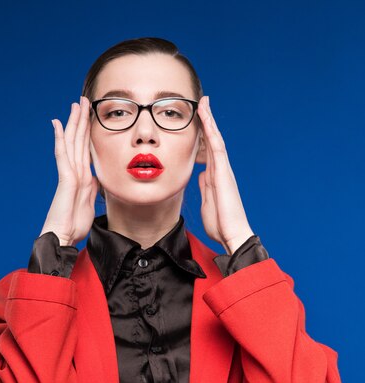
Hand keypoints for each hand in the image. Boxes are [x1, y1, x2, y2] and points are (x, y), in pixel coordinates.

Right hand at [40, 96, 98, 245]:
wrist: (64, 236)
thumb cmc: (74, 224)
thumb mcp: (89, 202)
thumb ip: (92, 187)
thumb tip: (96, 177)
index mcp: (82, 177)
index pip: (85, 148)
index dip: (87, 132)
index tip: (90, 116)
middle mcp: (74, 172)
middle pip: (77, 141)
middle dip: (80, 120)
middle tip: (83, 101)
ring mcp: (68, 174)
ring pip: (70, 142)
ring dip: (73, 123)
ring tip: (75, 105)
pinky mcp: (65, 179)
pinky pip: (62, 154)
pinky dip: (60, 138)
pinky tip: (57, 124)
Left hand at [196, 96, 254, 254]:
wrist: (232, 234)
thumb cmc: (220, 223)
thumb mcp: (207, 201)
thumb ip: (204, 187)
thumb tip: (201, 175)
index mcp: (214, 177)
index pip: (206, 151)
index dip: (201, 135)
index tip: (196, 121)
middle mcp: (220, 170)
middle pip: (212, 140)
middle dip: (206, 121)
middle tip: (201, 103)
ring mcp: (223, 170)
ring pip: (215, 139)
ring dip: (209, 120)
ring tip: (203, 102)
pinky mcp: (223, 172)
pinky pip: (217, 147)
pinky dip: (211, 131)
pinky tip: (206, 118)